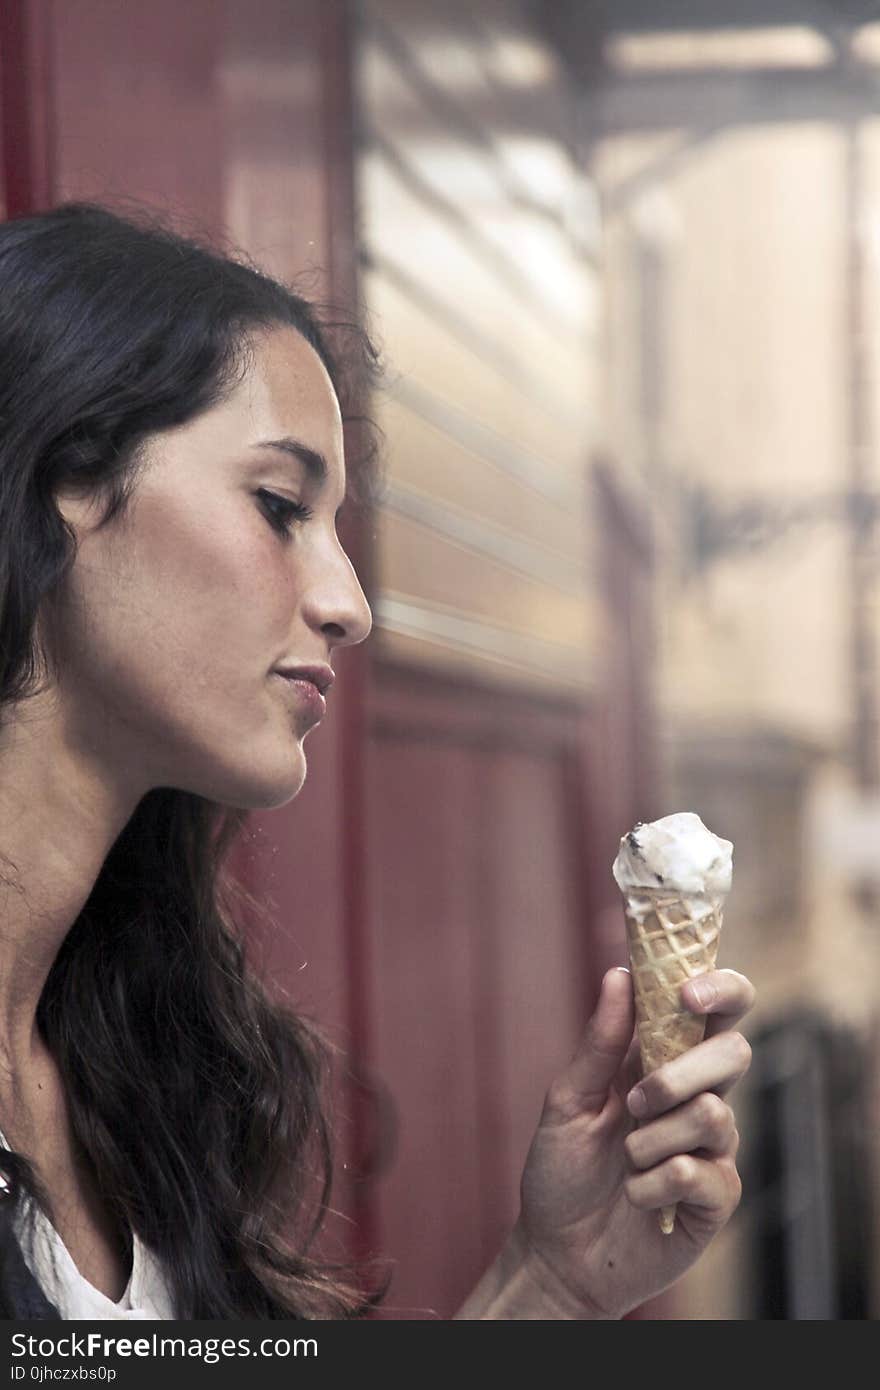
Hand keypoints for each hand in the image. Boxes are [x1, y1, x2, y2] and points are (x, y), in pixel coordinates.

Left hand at [513, 965, 753, 1317]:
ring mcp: (713, 1148)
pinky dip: (653, 1183)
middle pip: (735, 1052)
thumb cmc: (561, 1170)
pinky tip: (636, 1196)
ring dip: (653, 1138)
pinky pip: (701, 1172)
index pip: (718, 1010)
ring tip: (626, 1160)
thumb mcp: (567, 1099)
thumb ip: (599, 1043)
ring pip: (714, 1113)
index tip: (688, 993)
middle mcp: (699, 1098)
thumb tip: (620, 975)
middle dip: (681, 1071)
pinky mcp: (716, 1198)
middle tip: (635, 1100)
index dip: (720, 988)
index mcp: (666, 1062)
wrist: (556, 1254)